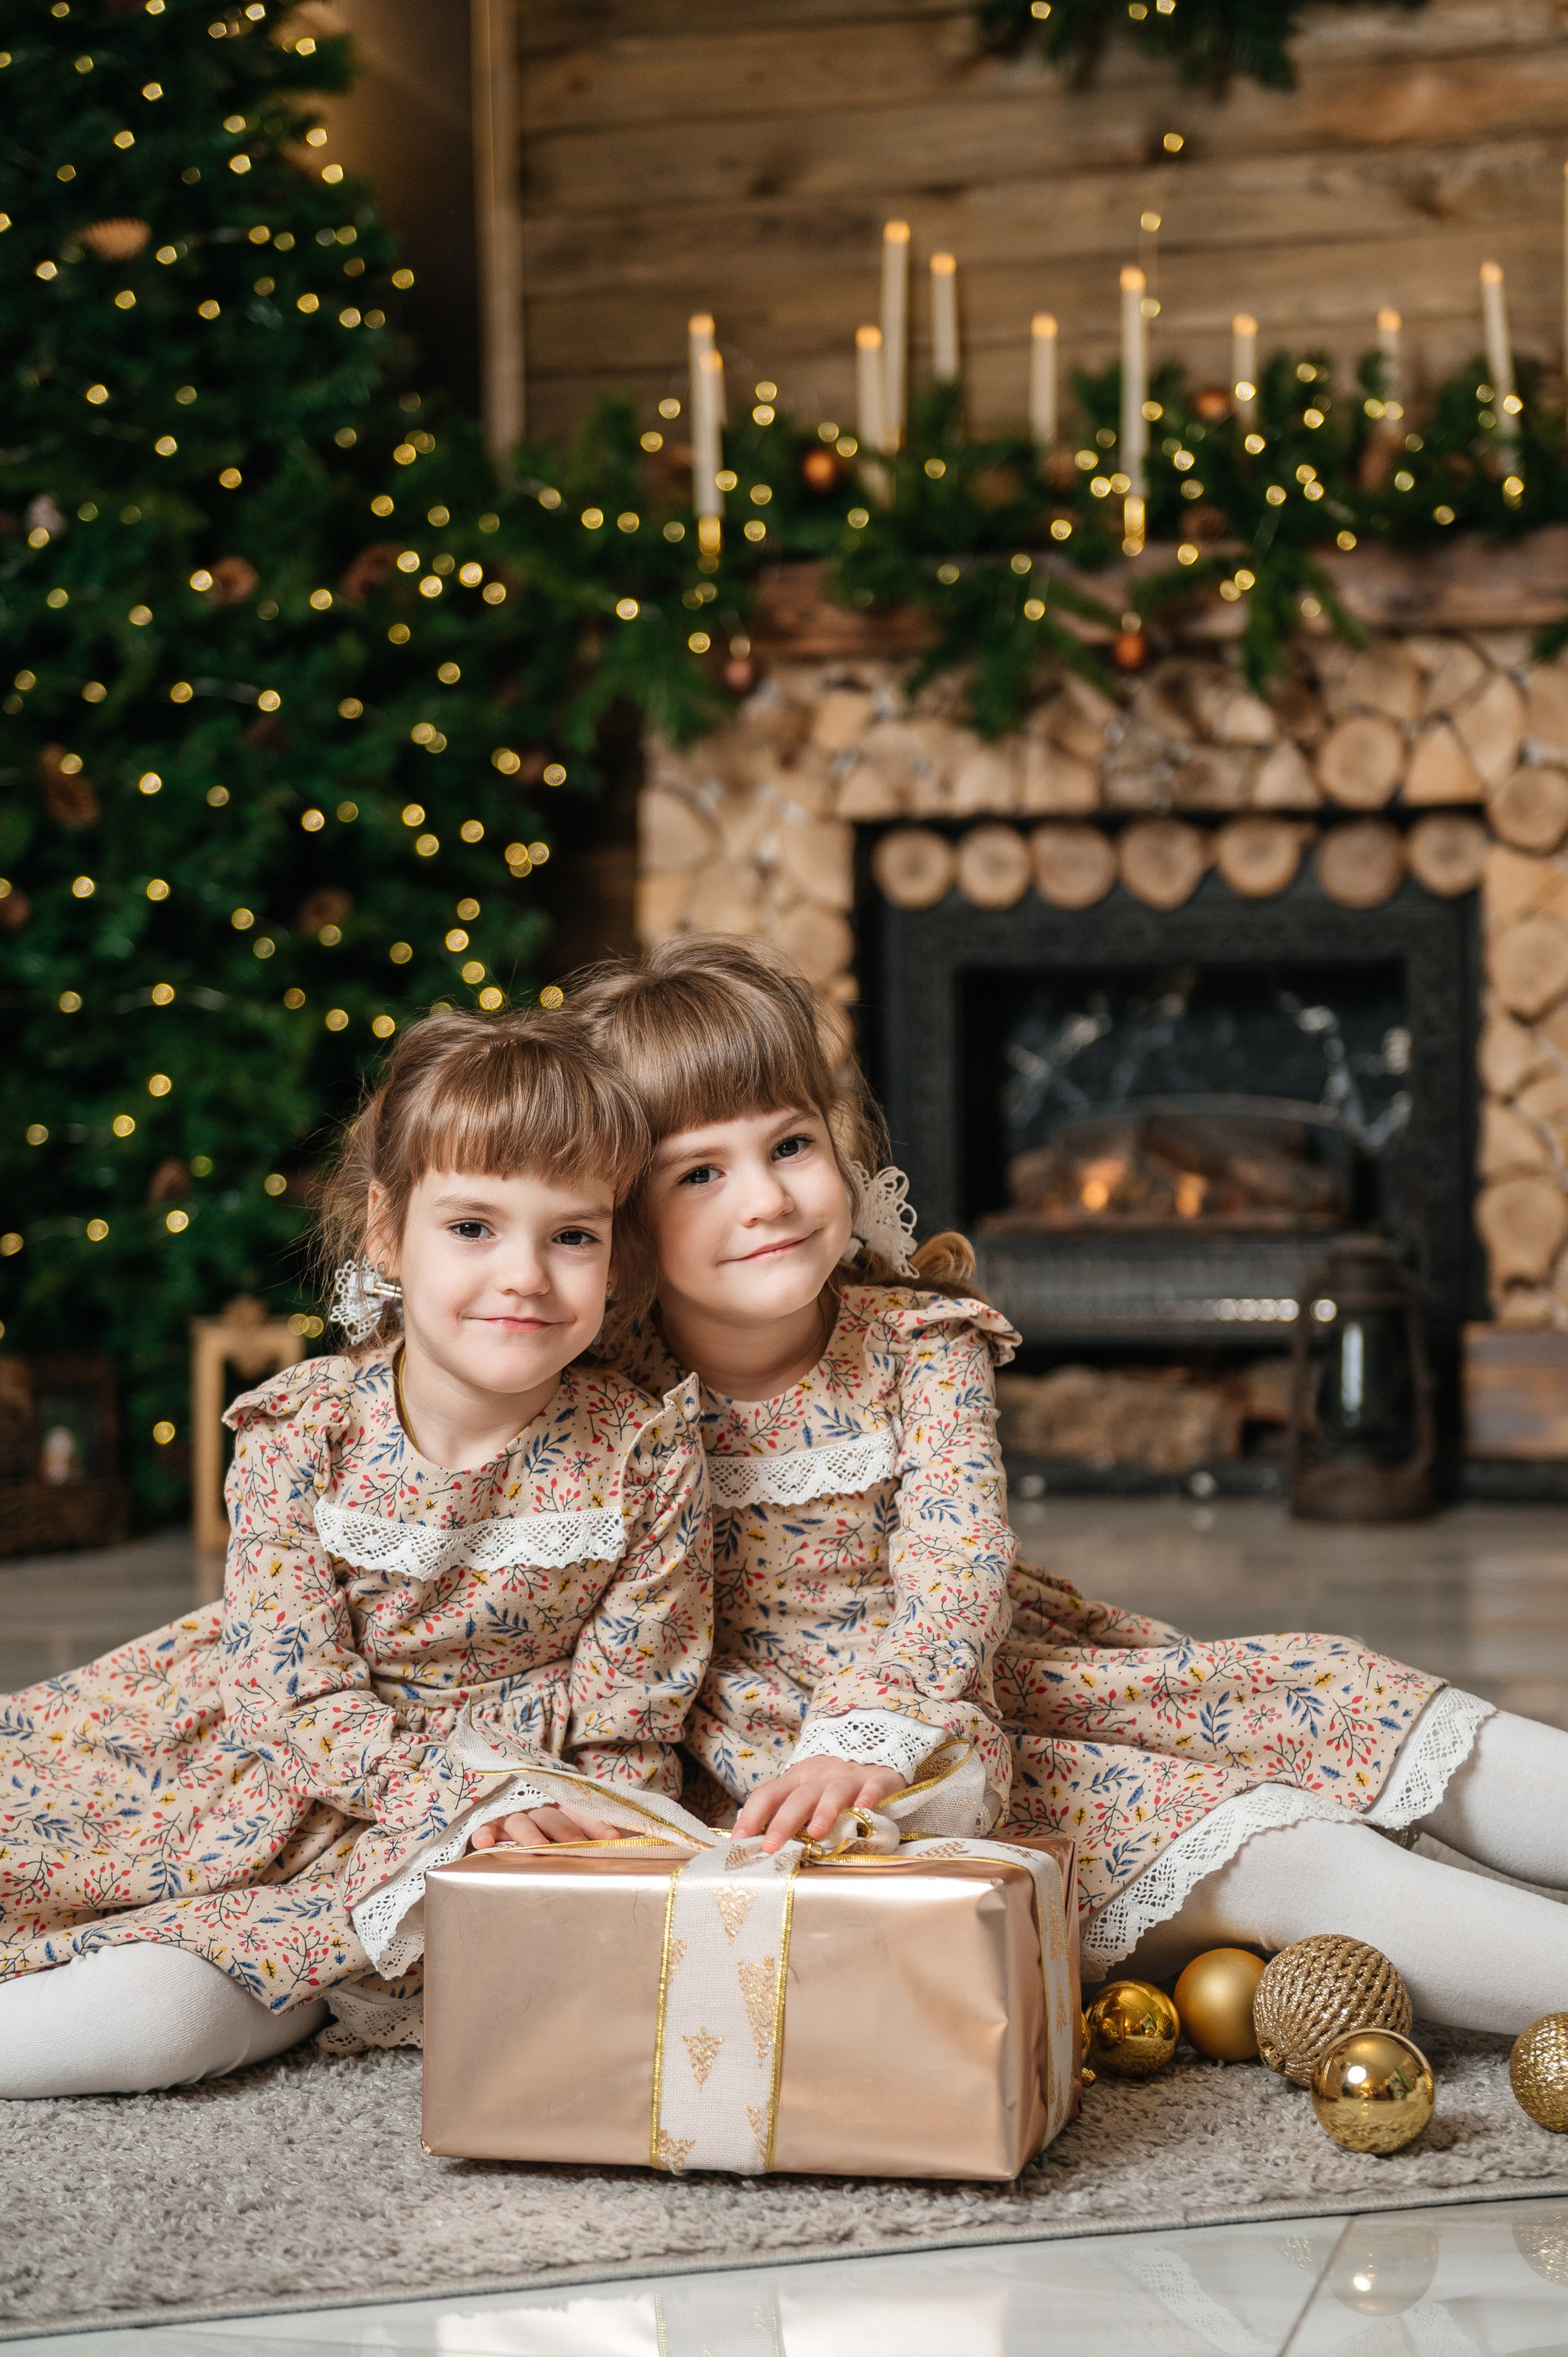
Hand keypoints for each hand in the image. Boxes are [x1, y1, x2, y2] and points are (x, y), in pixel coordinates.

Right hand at [469, 1803, 621, 1850]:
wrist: (508, 1812)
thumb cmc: (548, 1832)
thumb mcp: (569, 1829)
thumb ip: (591, 1836)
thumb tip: (626, 1844)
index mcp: (562, 1810)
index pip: (582, 1815)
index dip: (596, 1826)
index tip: (613, 1838)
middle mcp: (538, 1811)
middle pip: (553, 1818)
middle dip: (566, 1833)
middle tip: (577, 1847)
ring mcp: (513, 1817)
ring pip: (521, 1822)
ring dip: (529, 1834)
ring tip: (537, 1848)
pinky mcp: (490, 1826)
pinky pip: (486, 1827)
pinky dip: (484, 1833)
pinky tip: (484, 1842)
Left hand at [734, 1758, 905, 1854]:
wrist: (870, 1748)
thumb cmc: (828, 1782)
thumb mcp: (802, 1790)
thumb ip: (783, 1811)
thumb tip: (750, 1841)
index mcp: (795, 1781)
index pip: (767, 1794)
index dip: (750, 1816)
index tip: (737, 1841)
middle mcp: (818, 1778)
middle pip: (797, 1798)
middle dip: (783, 1822)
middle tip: (770, 1847)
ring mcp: (847, 1778)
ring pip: (833, 1793)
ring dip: (823, 1811)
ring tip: (815, 1833)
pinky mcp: (875, 1780)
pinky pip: (872, 1788)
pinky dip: (868, 1798)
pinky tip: (864, 1810)